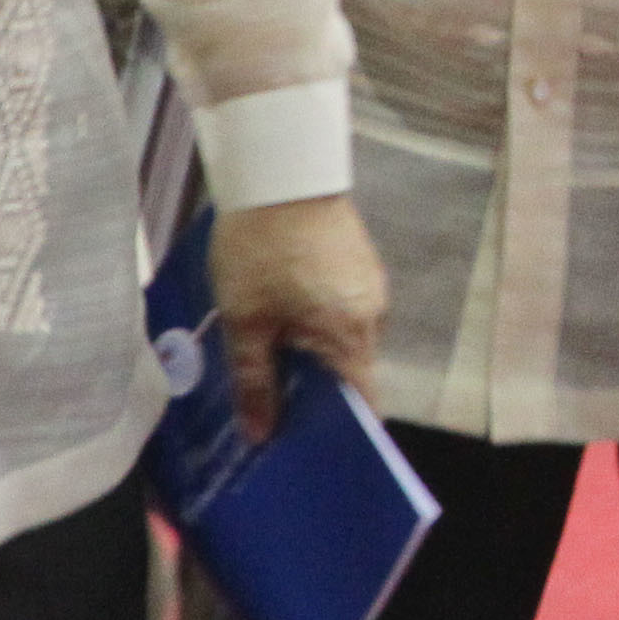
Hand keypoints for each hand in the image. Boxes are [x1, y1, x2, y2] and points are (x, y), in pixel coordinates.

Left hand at [209, 193, 386, 442]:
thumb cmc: (261, 246)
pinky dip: (315, 324)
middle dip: (314, 395)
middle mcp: (372, 313)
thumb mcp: (246, 320)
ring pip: (343, 339)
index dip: (339, 433)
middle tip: (270, 409)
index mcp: (352, 334)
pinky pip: (341, 309)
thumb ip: (255, 381)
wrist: (279, 169)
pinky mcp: (357, 262)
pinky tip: (279, 319)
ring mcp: (368, 284)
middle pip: (351, 372)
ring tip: (266, 362)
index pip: (363, 402)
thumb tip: (263, 434)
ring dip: (311, 355)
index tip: (308, 450)